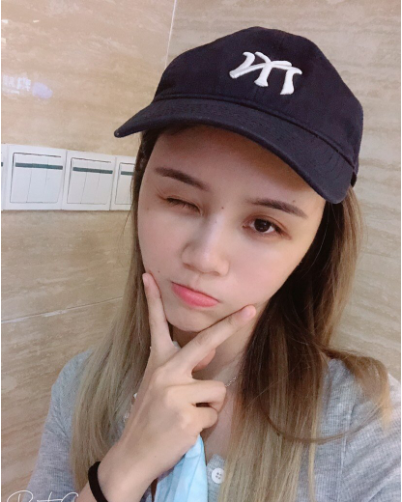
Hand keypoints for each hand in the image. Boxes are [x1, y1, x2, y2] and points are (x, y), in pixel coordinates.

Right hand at [115, 271, 255, 480]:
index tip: (150, 276)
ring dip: (210, 407)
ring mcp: (175, 393)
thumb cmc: (150, 417)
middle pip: (204, 342)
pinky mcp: (187, 415)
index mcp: (157, 362)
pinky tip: (186, 430)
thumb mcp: (159, 386)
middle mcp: (165, 372)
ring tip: (188, 416)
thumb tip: (212, 350)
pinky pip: (214, 414)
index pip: (155, 325)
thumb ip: (182, 366)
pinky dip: (206, 424)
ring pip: (217, 391)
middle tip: (250, 309)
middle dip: (229, 324)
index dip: (152, 300)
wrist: (133, 454)